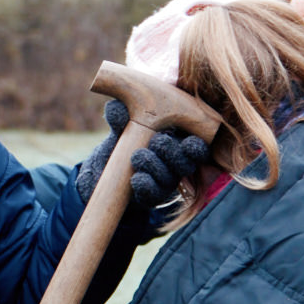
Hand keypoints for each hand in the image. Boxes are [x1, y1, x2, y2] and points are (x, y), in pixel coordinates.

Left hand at [87, 102, 215, 218]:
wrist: (106, 163)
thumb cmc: (123, 136)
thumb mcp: (122, 123)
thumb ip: (121, 113)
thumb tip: (115, 107)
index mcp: (177, 141)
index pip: (197, 147)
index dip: (196, 148)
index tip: (189, 143)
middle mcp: (175, 163)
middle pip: (186, 164)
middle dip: (172, 153)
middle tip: (156, 142)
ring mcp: (164, 181)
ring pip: (169, 179)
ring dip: (155, 166)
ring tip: (137, 155)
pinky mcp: (150, 196)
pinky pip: (152, 194)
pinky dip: (145, 185)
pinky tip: (136, 177)